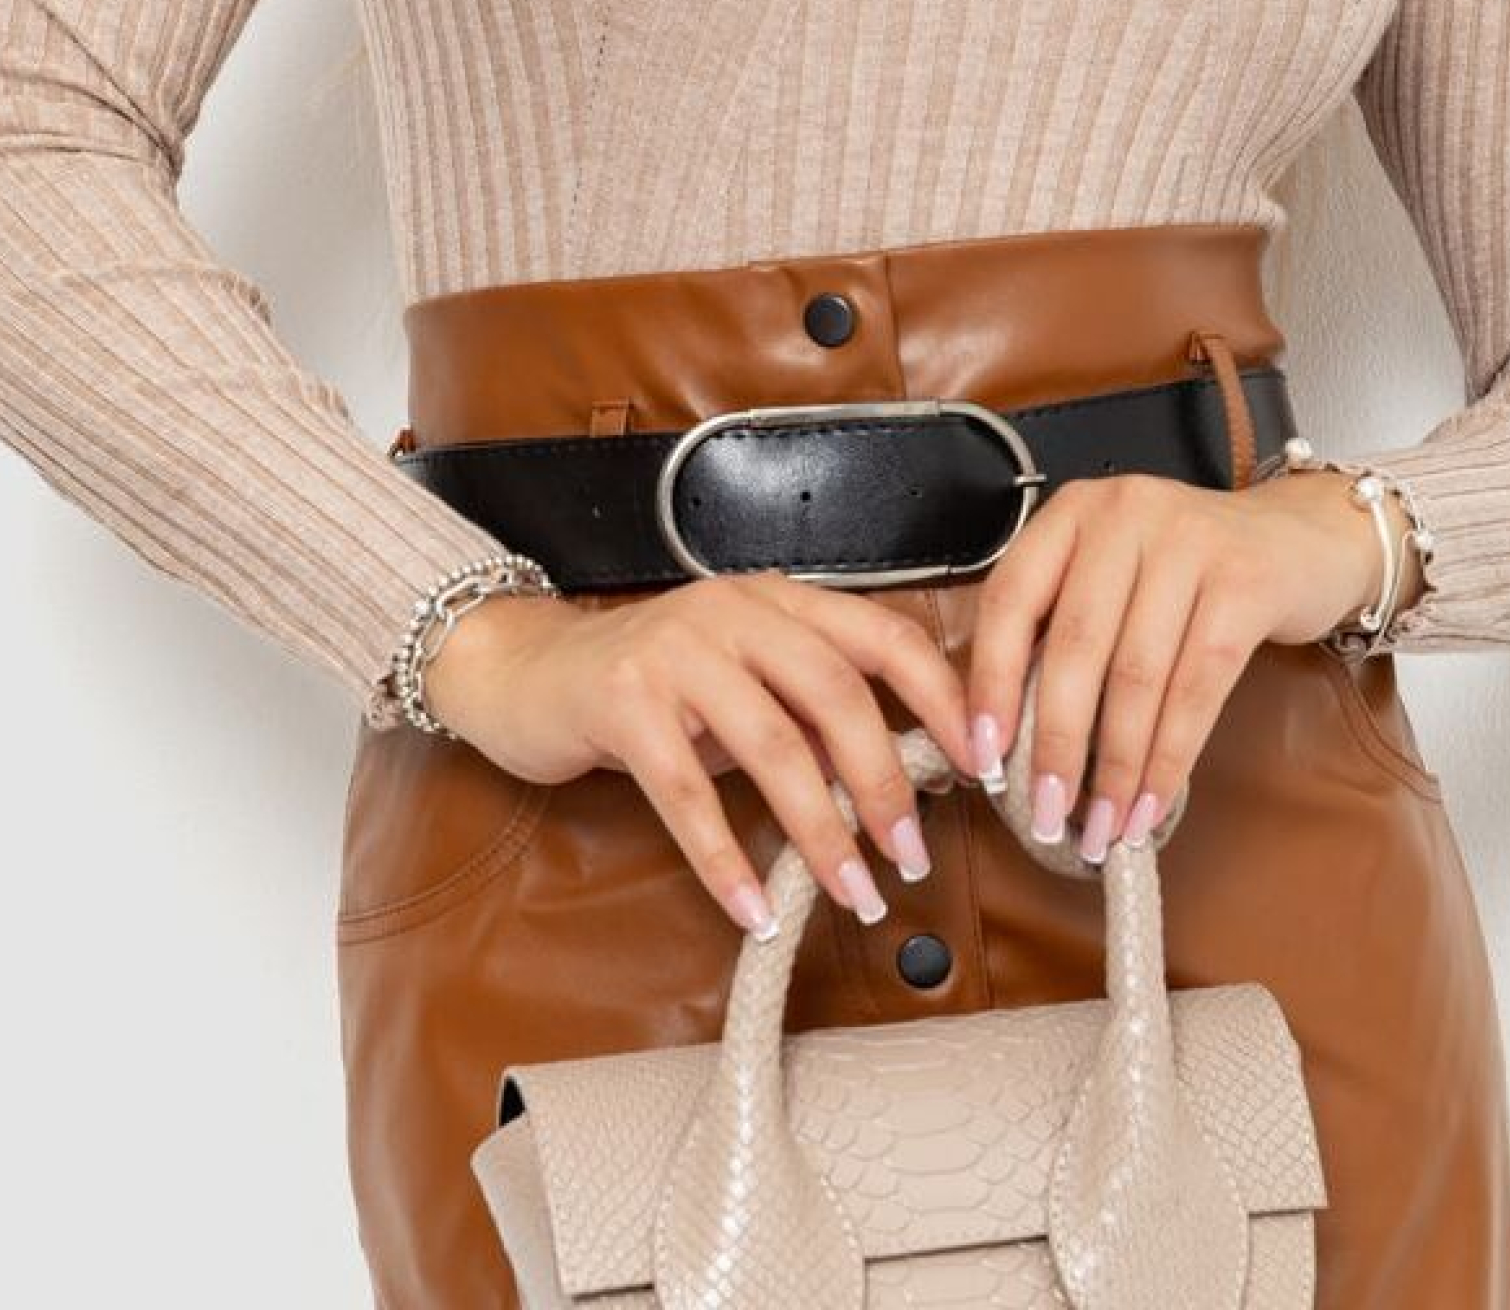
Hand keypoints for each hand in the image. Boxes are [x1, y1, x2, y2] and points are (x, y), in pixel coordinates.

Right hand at [423, 573, 982, 938]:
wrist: (527, 669)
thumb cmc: (652, 687)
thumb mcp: (742, 682)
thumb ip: (811, 712)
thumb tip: (909, 777)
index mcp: (778, 601)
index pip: (885, 636)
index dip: (942, 700)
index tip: (981, 768)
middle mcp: (734, 611)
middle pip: (837, 692)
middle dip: (885, 781)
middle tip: (913, 855)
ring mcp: (676, 651)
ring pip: (773, 745)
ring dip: (822, 830)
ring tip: (854, 892)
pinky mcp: (623, 703)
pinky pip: (688, 793)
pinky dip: (726, 859)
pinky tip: (754, 908)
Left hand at [962, 468, 1417, 861]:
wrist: (1301, 538)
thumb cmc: (1188, 571)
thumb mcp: (1115, 573)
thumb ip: (1062, 626)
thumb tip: (1005, 737)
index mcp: (1074, 511)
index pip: (1011, 598)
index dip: (991, 683)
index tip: (982, 757)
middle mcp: (1125, 512)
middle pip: (1076, 646)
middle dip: (1057, 744)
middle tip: (1045, 816)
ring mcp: (1190, 541)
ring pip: (1137, 675)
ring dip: (1116, 767)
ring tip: (1105, 827)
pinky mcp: (1245, 583)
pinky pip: (1198, 687)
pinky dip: (1170, 756)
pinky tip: (1154, 803)